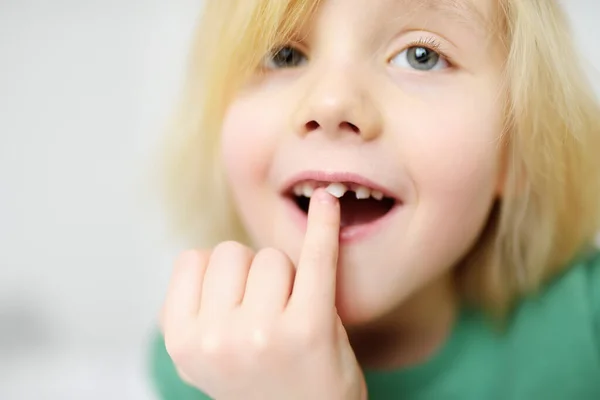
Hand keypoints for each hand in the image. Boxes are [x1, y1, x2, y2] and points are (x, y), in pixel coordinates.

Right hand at [160, 188, 365, 399]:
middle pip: (232, 252)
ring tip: (291, 318)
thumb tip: (199, 257)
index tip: (237, 305)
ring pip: (271, 255)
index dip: (221, 275)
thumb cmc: (260, 384)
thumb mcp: (203, 359)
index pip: (194, 259)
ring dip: (285, 277)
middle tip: (269, 317)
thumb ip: (186, 313)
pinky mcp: (308, 328)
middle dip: (253, 274)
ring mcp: (261, 335)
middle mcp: (214, 341)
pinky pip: (315, 257)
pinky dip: (324, 225)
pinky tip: (329, 202)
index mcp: (180, 342)